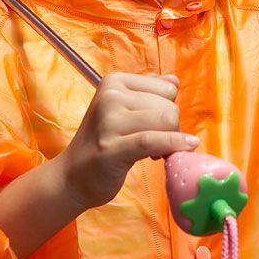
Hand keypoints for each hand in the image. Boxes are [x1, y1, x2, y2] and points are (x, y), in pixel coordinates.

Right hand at [56, 72, 198, 211]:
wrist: (71, 177)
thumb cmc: (103, 143)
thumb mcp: (123, 110)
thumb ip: (148, 93)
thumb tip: (174, 80)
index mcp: (114, 81)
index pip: (167, 88)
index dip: (168, 109)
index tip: (155, 126)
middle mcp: (110, 95)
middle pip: (169, 106)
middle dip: (171, 128)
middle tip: (154, 144)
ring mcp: (109, 121)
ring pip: (166, 121)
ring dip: (170, 140)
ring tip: (153, 152)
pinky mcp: (111, 147)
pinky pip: (154, 140)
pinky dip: (174, 144)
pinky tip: (186, 147)